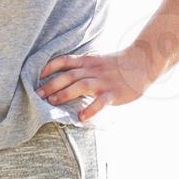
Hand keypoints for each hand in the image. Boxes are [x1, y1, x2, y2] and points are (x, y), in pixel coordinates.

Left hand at [36, 47, 157, 122]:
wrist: (142, 63)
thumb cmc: (116, 65)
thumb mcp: (96, 61)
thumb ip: (81, 68)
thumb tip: (60, 78)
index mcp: (87, 62)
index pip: (64, 61)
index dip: (49, 67)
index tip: (36, 76)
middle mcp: (93, 70)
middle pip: (69, 75)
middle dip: (52, 85)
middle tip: (38, 95)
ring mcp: (103, 81)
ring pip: (81, 86)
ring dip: (65, 94)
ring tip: (53, 103)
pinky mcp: (114, 93)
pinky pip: (101, 101)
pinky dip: (91, 109)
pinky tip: (82, 117)